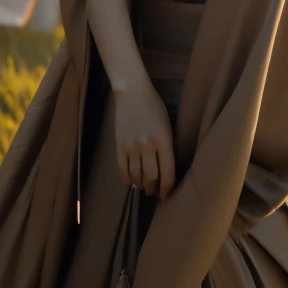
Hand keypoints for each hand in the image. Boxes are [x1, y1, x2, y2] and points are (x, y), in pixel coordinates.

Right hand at [113, 80, 175, 200]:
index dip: (168, 189)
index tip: (167, 195)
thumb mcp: (168, 126)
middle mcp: (148, 145)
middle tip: (154, 193)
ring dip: (141, 185)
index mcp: (164, 140)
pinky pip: (122, 169)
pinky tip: (131, 182)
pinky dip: (127, 179)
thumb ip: (167, 147)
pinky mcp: (119, 145)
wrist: (133, 93)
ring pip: (137, 175)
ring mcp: (132, 146)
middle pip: (151, 177)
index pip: (168, 173)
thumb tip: (164, 169)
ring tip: (144, 188)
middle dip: (154, 189)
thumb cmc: (155, 107)